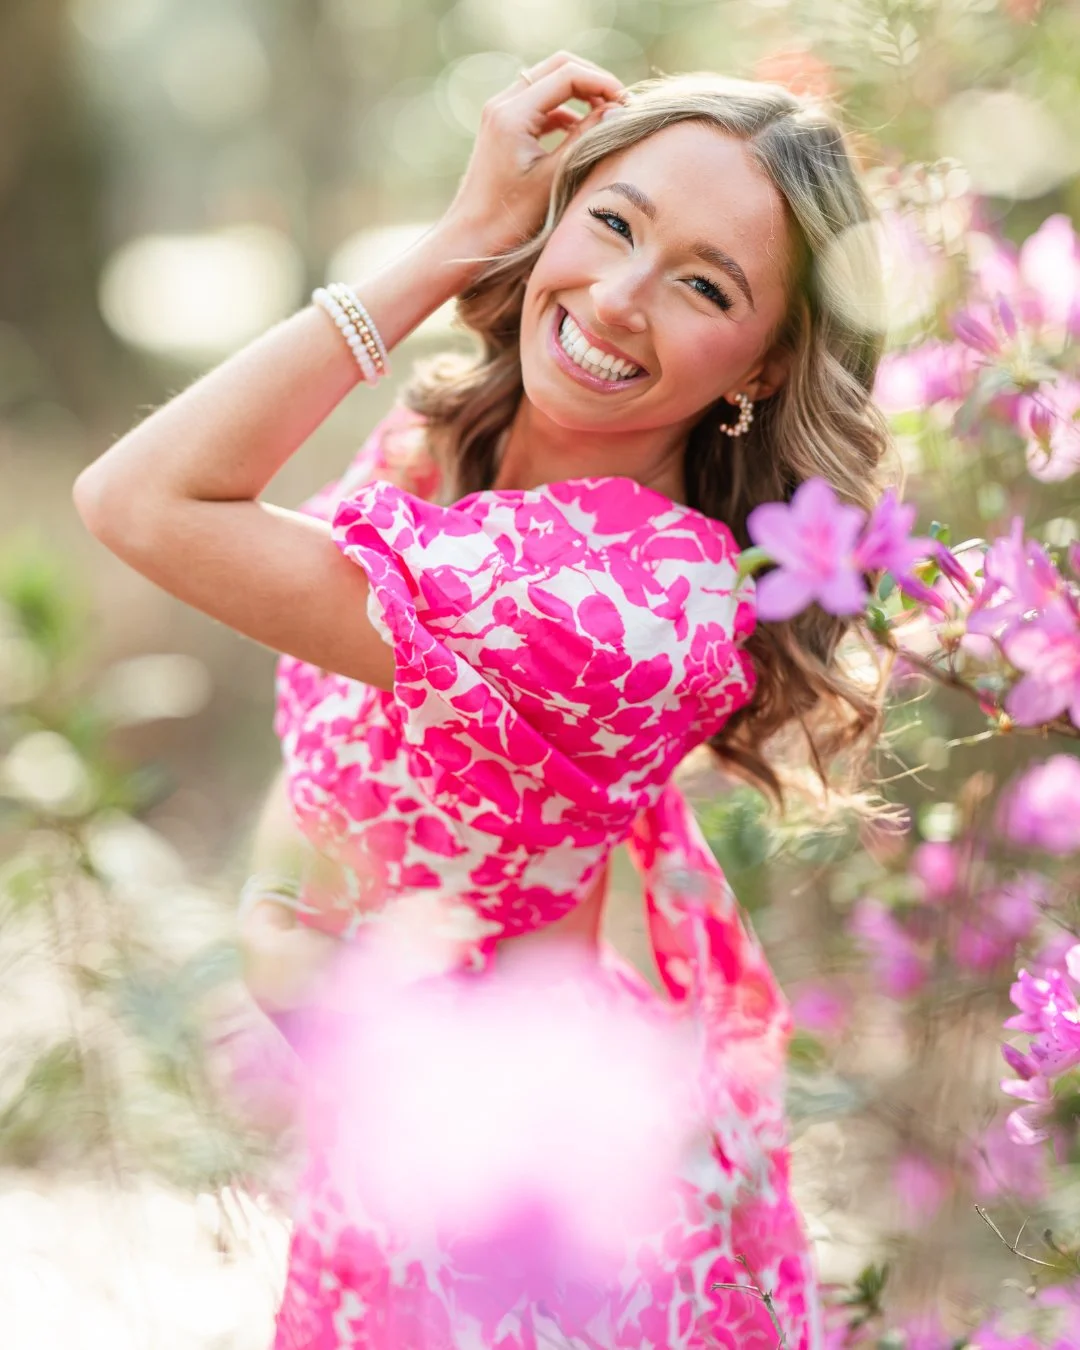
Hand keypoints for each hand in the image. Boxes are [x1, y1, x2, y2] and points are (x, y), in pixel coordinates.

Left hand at [442, 50, 625, 257]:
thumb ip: (585, 139)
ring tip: (606, 115)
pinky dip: (563, 109)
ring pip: (548, 80)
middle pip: (558, 66)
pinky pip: (539, 103)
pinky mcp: (502, 125)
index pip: (567, 75)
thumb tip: (616, 110)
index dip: (602, 83)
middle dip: (592, 80)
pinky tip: (582, 130)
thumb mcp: (554, 177)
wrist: (472, 237)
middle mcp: (502, 104)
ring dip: (579, 92)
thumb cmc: (511, 217)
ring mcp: (500, 112)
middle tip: (619, 103)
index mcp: (513, 114)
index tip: (626, 103)